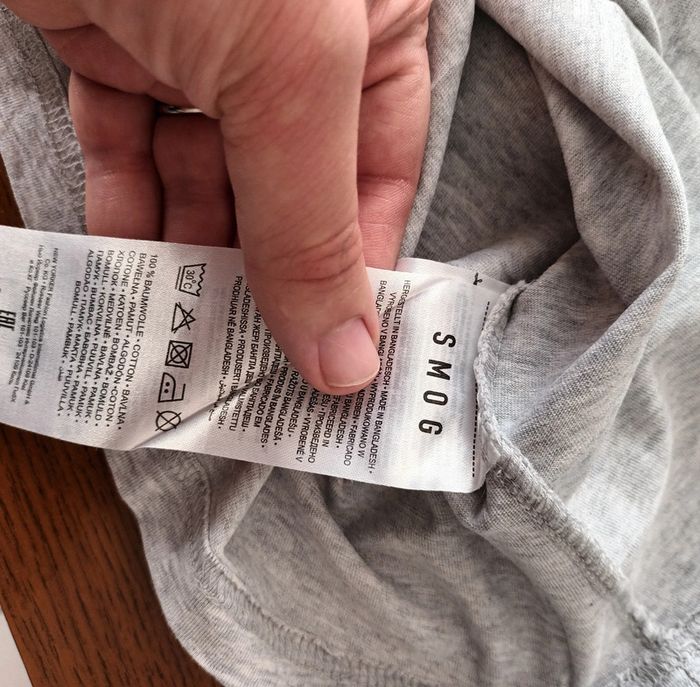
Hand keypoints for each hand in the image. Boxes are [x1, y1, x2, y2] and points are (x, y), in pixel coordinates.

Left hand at [7, 0, 430, 393]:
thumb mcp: (287, 72)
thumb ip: (314, 223)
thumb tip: (346, 355)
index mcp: (370, 32)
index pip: (386, 177)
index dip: (362, 268)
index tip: (338, 351)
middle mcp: (292, 46)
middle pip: (290, 194)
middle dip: (267, 277)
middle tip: (251, 361)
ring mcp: (199, 44)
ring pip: (206, 182)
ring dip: (189, 258)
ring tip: (182, 335)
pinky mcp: (112, 39)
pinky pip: (127, 146)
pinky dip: (122, 209)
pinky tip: (122, 267)